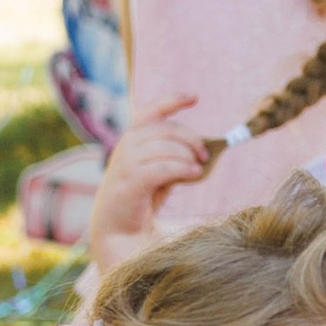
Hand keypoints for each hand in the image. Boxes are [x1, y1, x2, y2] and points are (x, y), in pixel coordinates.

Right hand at [86, 95, 209, 269]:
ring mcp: (126, 162)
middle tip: (205, 156)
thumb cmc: (143, 197)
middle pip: (166, 129)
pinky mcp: (131, 180)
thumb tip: (205, 149)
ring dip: (187, 157)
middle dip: (191, 139)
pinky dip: (182, 168)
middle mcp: (127, 145)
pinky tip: (194, 175)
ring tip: (198, 170)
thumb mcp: (160, 170)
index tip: (195, 98)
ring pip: (166, 147)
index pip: (152, 110)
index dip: (173, 100)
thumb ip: (174, 155)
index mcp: (133, 138)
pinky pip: (162, 167)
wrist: (119, 228)